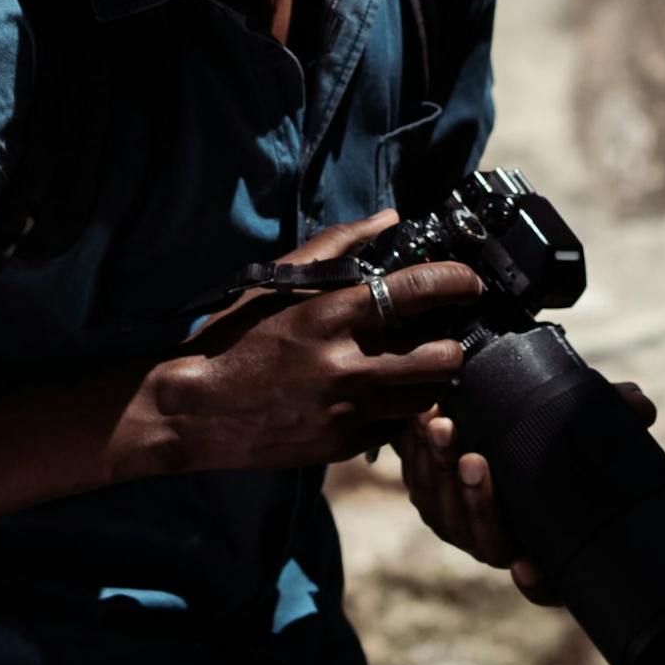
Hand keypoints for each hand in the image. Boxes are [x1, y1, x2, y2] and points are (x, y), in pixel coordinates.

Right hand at [139, 211, 479, 474]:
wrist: (194, 409)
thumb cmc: (235, 337)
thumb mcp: (278, 282)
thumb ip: (337, 246)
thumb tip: (390, 220)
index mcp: (330, 315)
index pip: (416, 291)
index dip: (456, 282)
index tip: (471, 282)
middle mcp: (346, 365)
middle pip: (440, 358)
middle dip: (453, 346)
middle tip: (447, 337)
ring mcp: (347, 410)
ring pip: (425, 398)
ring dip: (428, 381)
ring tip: (417, 368)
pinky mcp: (341, 445)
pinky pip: (391, 427)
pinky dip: (393, 411)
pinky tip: (377, 397)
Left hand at [397, 382, 657, 605]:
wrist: (501, 420)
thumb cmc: (553, 434)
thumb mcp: (584, 426)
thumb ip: (614, 416)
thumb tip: (641, 405)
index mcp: (546, 546)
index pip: (544, 584)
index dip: (536, 582)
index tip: (527, 566)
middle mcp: (503, 546)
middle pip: (484, 540)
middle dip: (477, 501)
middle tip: (474, 460)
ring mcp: (463, 526)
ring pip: (445, 512)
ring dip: (439, 470)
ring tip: (441, 426)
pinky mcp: (434, 500)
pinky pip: (420, 484)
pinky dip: (417, 453)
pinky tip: (419, 421)